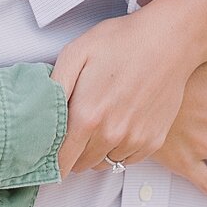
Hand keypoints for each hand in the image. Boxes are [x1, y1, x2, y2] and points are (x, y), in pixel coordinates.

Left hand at [53, 0, 206, 175]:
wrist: (168, 40)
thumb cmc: (120, 42)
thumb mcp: (76, 53)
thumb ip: (54, 86)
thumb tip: (38, 114)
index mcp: (86, 116)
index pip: (60, 161)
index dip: (50, 161)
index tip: (48, 154)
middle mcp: (111, 134)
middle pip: (81, 165)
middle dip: (73, 153)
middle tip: (74, 131)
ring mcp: (135, 140)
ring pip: (104, 164)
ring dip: (96, 152)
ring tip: (99, 124)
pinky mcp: (154, 140)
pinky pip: (128, 160)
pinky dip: (120, 149)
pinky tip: (120, 125)